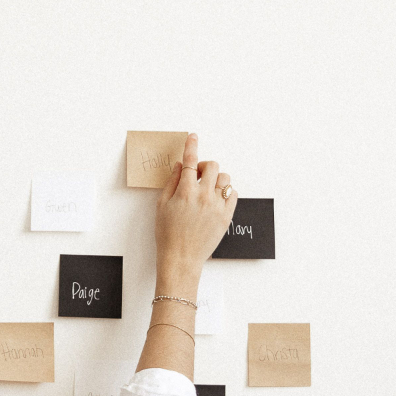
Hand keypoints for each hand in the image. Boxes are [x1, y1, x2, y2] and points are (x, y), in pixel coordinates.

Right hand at [153, 133, 236, 288]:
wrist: (181, 258)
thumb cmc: (167, 234)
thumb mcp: (162, 206)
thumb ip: (172, 183)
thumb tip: (181, 166)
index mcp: (185, 191)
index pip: (191, 161)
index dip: (192, 146)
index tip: (193, 137)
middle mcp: (203, 196)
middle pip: (213, 166)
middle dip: (205, 167)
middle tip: (198, 176)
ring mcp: (217, 206)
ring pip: (225, 179)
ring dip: (217, 179)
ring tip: (208, 189)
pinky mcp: (227, 216)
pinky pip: (233, 194)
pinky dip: (226, 192)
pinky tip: (217, 199)